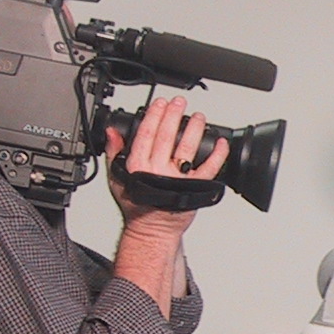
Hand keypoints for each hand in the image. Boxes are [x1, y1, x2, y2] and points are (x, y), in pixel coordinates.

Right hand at [105, 96, 229, 224]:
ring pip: (186, 149)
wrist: (152, 230)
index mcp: (138, 166)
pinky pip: (209, 168)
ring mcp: (177, 179)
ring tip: (198, 116)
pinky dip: (217, 155)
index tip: (160, 103)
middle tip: (180, 103)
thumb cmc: (136, 206)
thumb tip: (112, 132)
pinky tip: (221, 143)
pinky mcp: (194, 187)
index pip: (146, 135)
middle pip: (166, 137)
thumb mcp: (117, 177)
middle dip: (173, 116)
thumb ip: (115, 152)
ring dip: (193, 130)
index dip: (154, 116)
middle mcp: (158, 170)